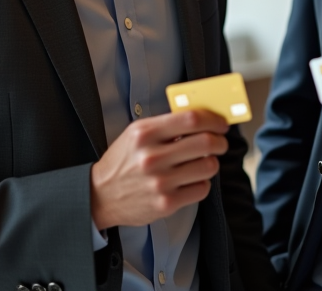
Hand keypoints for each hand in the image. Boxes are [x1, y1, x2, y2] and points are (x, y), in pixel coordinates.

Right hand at [89, 110, 228, 229]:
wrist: (100, 195)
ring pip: (208, 166)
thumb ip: (166, 124)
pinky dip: (202, 183)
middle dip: (220, 141)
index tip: (221, 123)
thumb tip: (202, 117)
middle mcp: (152, 157)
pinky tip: (192, 180)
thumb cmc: (123, 161)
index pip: (191, 119)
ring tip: (203, 162)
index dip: (213, 119)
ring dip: (212, 162)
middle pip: (205, 142)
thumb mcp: (136, 134)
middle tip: (220, 142)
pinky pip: (202, 189)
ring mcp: (160, 182)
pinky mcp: (166, 203)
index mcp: (145, 133)